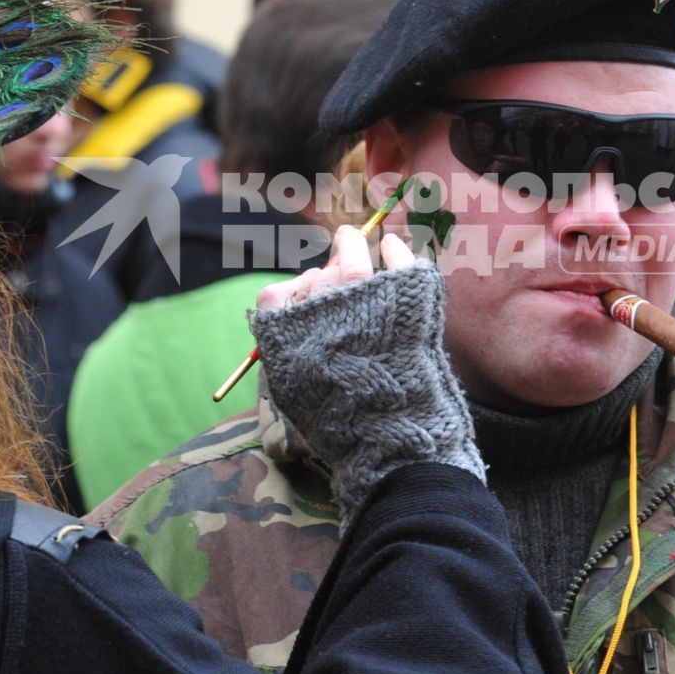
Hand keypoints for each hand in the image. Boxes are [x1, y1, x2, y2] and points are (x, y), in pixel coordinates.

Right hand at [251, 226, 482, 522]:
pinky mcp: (400, 296)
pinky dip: (394, 251)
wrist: (390, 436)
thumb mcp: (295, 396)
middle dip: (327, 271)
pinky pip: (396, 261)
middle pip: (317, 276)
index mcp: (285, 336)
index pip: (275, 297)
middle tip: (338, 258)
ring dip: (353, 245)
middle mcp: (317, 310)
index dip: (291, 292)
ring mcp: (358, 298)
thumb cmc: (341, 426)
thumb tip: (296, 325)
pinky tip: (392, 245)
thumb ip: (288, 357)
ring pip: (351, 259)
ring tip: (358, 237)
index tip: (307, 292)